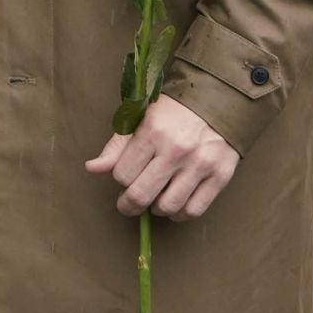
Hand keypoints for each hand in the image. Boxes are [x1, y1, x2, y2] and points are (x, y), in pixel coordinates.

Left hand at [86, 97, 240, 219]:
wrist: (219, 98)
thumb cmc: (175, 109)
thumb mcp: (142, 116)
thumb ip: (117, 144)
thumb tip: (92, 169)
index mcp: (153, 131)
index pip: (123, 174)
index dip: (120, 178)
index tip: (125, 175)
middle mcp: (176, 150)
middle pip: (142, 195)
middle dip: (129, 204)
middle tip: (129, 203)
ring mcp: (200, 164)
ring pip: (168, 207)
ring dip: (156, 208)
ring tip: (155, 198)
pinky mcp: (220, 176)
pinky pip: (194, 210)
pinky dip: (180, 213)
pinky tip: (175, 203)